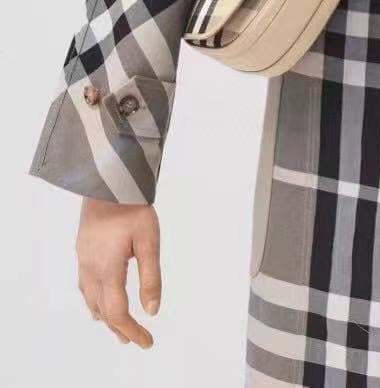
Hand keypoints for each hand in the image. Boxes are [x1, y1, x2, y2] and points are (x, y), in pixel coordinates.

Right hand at [76, 196, 160, 348]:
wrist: (107, 181)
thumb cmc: (131, 208)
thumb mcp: (149, 241)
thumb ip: (151, 276)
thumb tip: (153, 310)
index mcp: (107, 271)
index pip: (118, 313)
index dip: (133, 330)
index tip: (147, 341)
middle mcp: (91, 270)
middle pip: (103, 310)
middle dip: (120, 328)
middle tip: (136, 339)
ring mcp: (84, 260)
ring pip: (91, 300)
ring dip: (106, 316)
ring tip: (120, 327)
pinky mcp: (83, 250)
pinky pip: (86, 286)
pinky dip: (95, 300)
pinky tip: (100, 299)